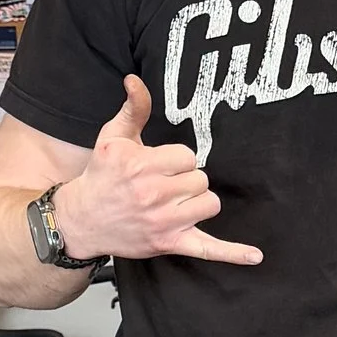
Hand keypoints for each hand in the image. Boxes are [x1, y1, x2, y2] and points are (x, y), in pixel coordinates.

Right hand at [56, 77, 260, 267]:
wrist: (81, 220)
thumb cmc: (101, 176)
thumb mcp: (112, 138)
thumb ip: (133, 109)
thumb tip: (135, 80)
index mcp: (140, 165)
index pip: (187, 156)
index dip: (177, 160)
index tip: (160, 166)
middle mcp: (152, 194)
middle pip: (200, 179)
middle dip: (185, 180)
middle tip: (162, 186)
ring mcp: (162, 222)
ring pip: (208, 203)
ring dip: (197, 202)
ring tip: (175, 203)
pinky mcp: (168, 243)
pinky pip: (208, 249)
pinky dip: (233, 253)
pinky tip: (255, 256)